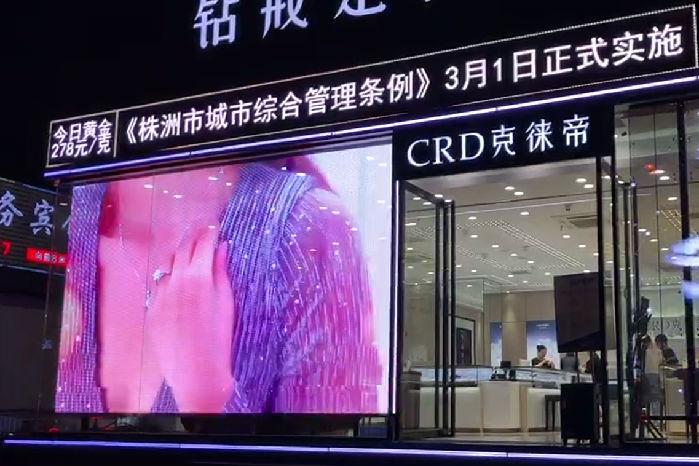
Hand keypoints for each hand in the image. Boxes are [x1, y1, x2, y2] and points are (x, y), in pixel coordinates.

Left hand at [146, 227, 234, 412]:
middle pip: (182, 249)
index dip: (209, 232)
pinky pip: (159, 284)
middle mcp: (175, 280)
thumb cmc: (219, 338)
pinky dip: (169, 277)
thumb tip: (221, 247)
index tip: (215, 226)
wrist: (197, 373)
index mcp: (198, 276)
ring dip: (179, 256)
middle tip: (202, 233)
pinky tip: (177, 280)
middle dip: (193, 238)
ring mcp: (160, 294)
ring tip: (189, 253)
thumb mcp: (226, 301)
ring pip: (167, 265)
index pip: (202, 243)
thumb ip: (221, 271)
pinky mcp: (151, 308)